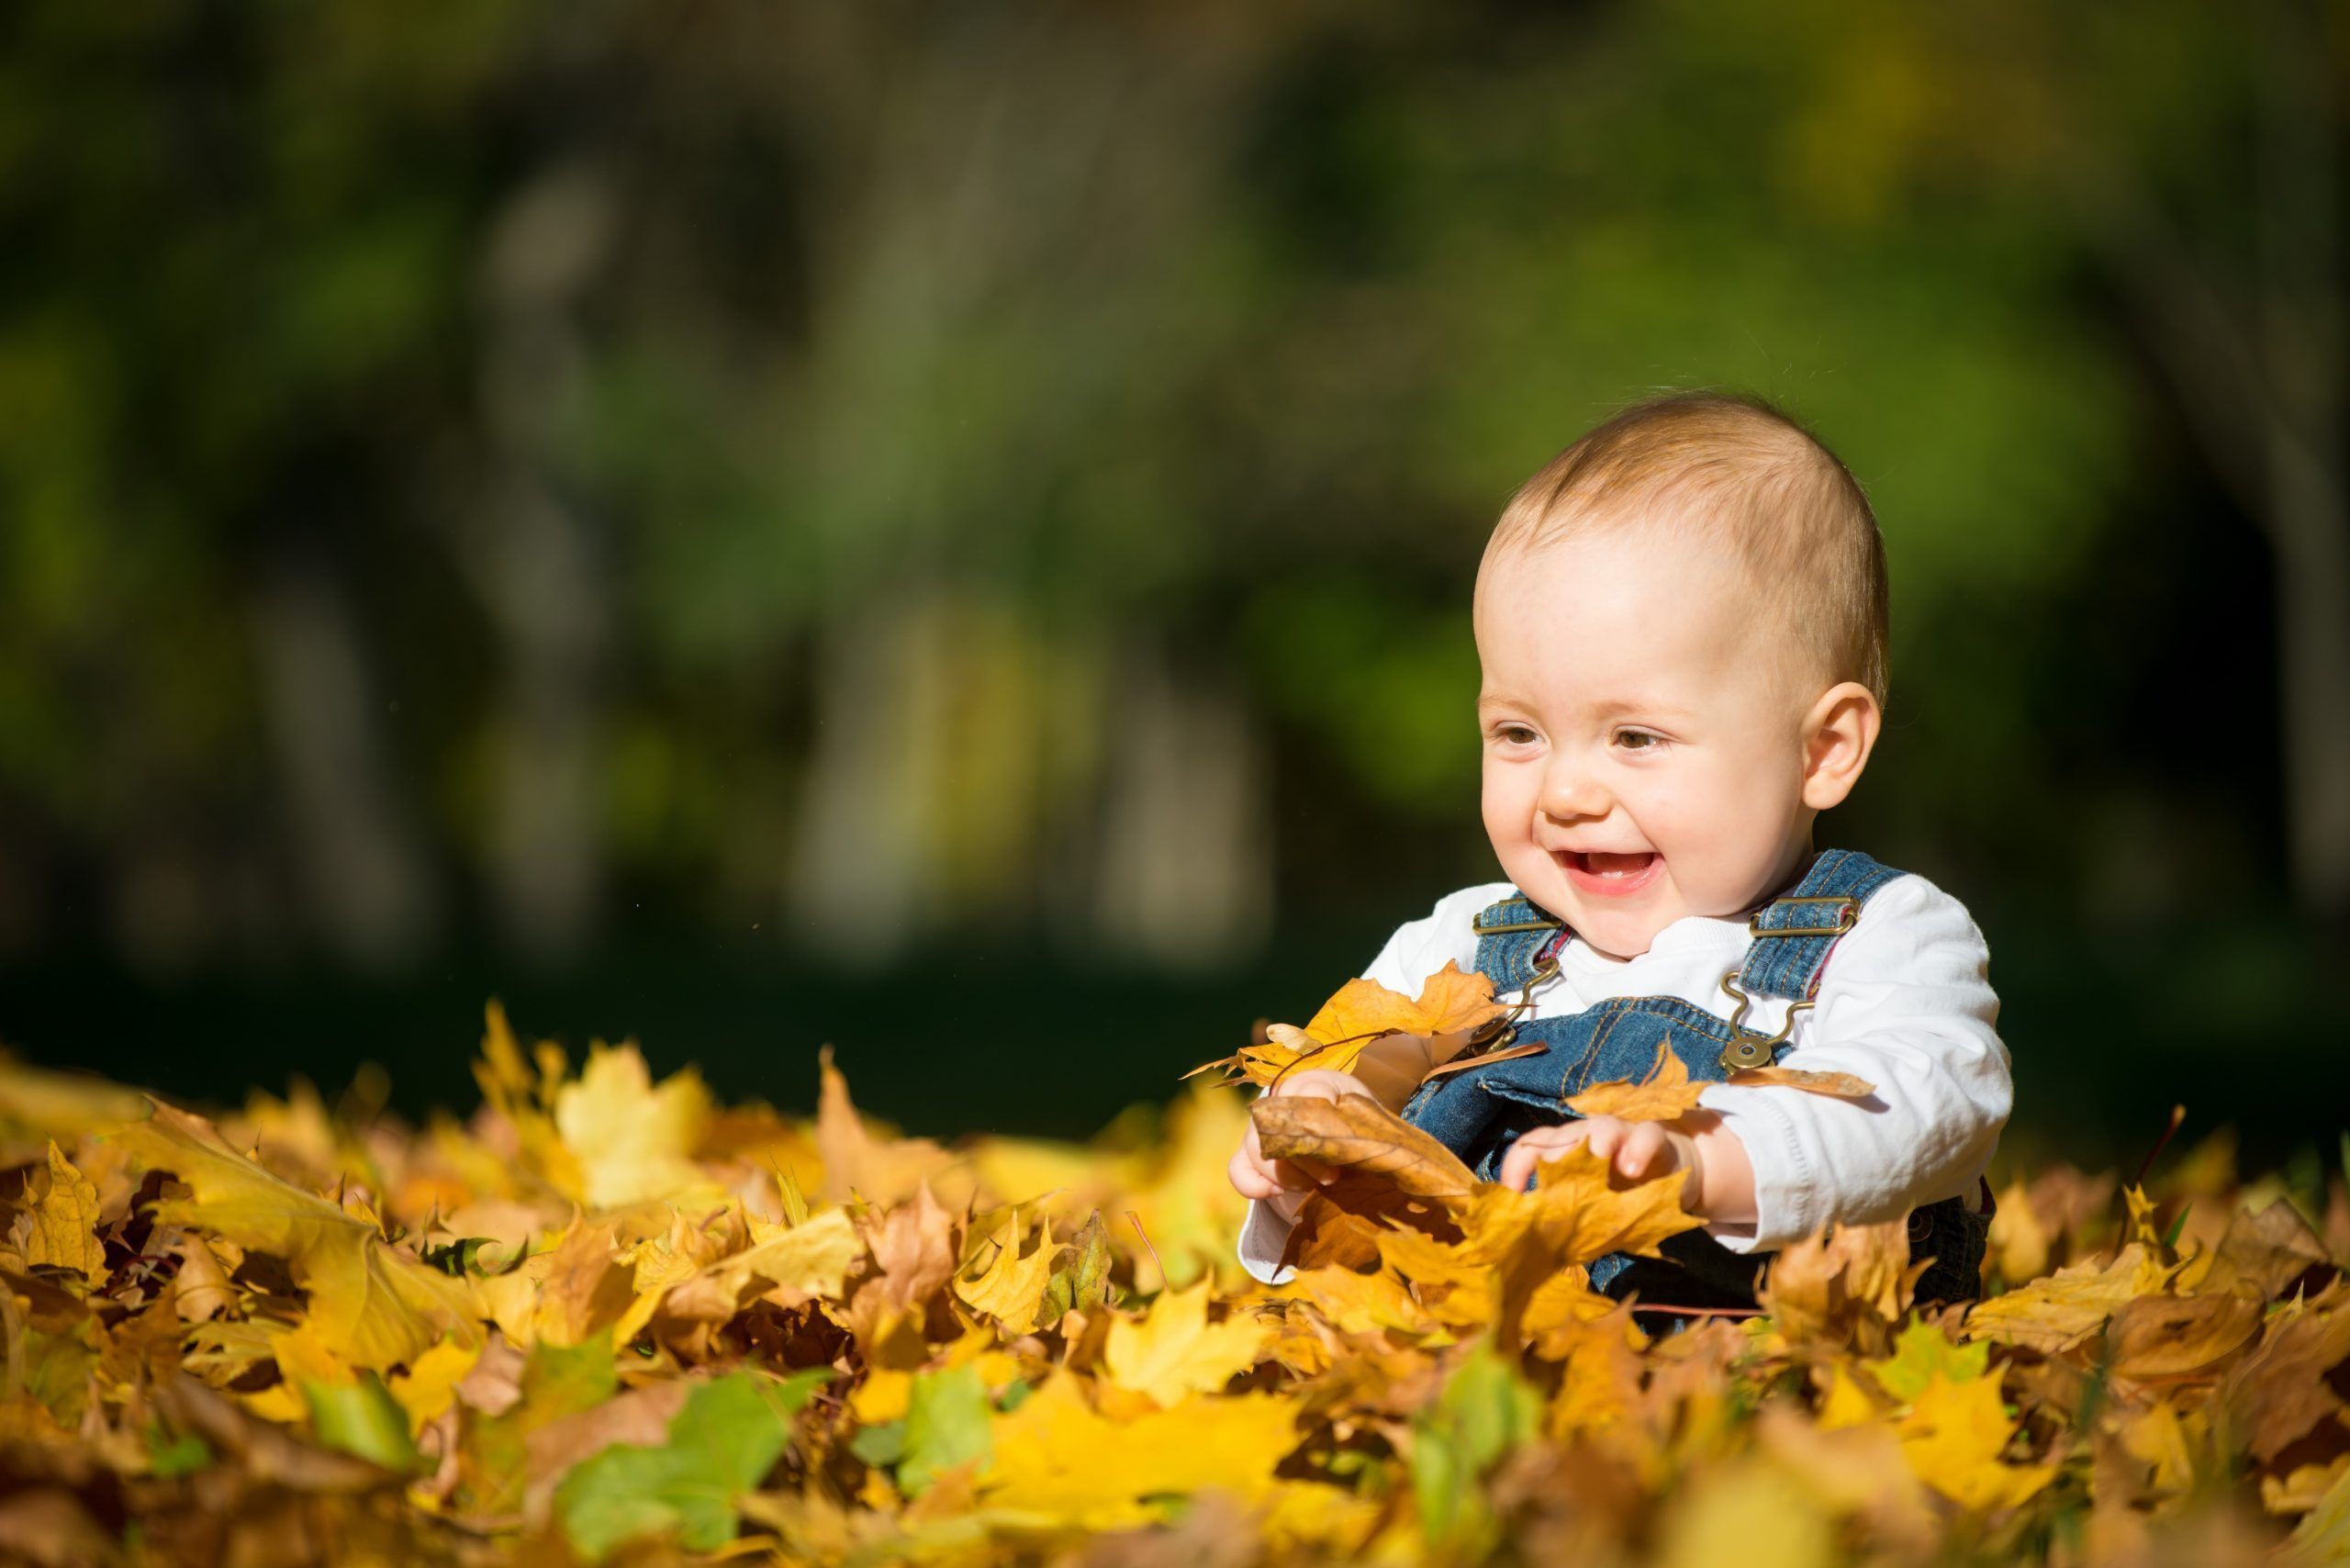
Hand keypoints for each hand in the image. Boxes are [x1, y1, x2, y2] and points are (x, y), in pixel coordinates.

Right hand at [1227, 1069, 1377, 1221]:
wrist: (1343, 1146)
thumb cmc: (1357, 1131)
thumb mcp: (1367, 1124)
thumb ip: (1361, 1126)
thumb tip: (1348, 1147)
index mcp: (1316, 1084)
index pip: (1311, 1088)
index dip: (1321, 1110)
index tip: (1338, 1136)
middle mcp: (1281, 1100)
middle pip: (1279, 1125)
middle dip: (1306, 1158)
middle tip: (1333, 1175)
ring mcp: (1260, 1127)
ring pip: (1257, 1150)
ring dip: (1288, 1176)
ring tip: (1316, 1185)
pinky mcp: (1248, 1156)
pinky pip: (1239, 1170)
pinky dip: (1256, 1185)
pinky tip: (1277, 1193)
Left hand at [1497, 1113, 1705, 1209]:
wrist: (1670, 1175)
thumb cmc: (1619, 1194)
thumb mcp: (1591, 1210)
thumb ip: (1568, 1223)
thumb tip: (1537, 1255)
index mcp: (1561, 1152)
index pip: (1529, 1149)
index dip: (1515, 1168)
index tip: (1512, 1197)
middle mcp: (1584, 1137)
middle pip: (1560, 1136)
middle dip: (1553, 1159)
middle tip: (1555, 1191)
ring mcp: (1618, 1132)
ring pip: (1601, 1127)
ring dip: (1595, 1145)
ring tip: (1599, 1163)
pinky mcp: (1652, 1138)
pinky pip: (1646, 1135)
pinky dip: (1637, 1149)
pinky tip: (1633, 1170)